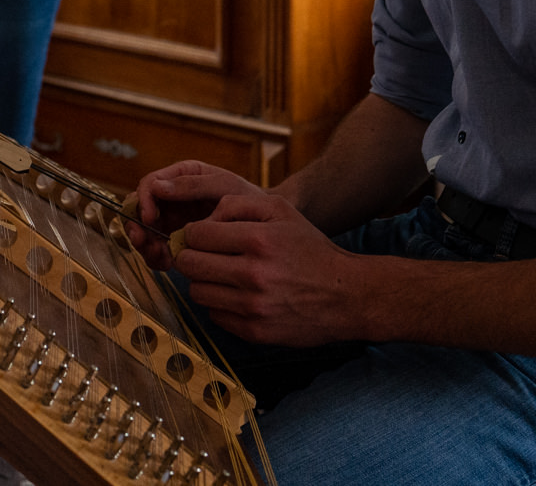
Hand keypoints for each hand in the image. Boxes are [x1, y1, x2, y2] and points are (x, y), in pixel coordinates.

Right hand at [126, 161, 268, 270]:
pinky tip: (167, 263)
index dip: (143, 201)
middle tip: (145, 242)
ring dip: (146, 245)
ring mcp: (174, 219)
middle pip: (141, 210)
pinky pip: (158, 248)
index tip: (148, 219)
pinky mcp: (179, 240)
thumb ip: (192, 185)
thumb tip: (156, 186)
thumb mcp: (224, 186)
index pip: (150, 184)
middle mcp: (173, 197)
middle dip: (139, 227)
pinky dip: (157, 257)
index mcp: (182, 176)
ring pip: (146, 231)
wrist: (267, 224)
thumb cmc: (249, 197)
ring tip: (159, 256)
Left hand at [168, 193, 365, 347]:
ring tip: (221, 274)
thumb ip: (237, 204)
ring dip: (203, 281)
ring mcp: (253, 307)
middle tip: (202, 255)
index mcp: (258, 240)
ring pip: (197, 292)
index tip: (201, 236)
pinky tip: (236, 294)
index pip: (196, 234)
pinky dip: (219, 304)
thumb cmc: (310, 248)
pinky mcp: (254, 331)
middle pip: (189, 264)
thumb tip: (202, 220)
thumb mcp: (281, 210)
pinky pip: (214, 315)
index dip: (193, 232)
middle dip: (190, 256)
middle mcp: (253, 274)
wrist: (345, 295)